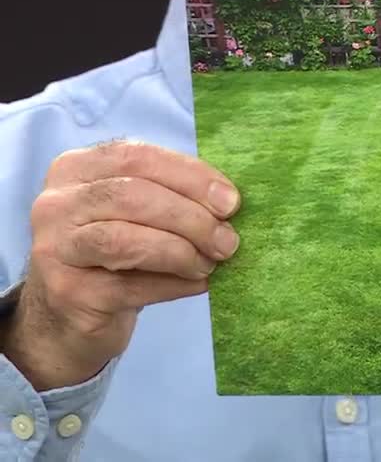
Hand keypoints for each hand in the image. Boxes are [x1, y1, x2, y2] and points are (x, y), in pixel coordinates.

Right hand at [1, 140, 240, 390]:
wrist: (70, 316)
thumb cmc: (115, 254)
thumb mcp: (137, 214)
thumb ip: (172, 196)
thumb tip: (229, 202)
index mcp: (76, 168)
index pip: (137, 157)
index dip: (191, 176)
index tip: (231, 201)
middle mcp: (56, 204)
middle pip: (132, 196)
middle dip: (192, 217)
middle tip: (228, 241)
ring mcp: (56, 250)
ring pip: (125, 240)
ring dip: (182, 252)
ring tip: (211, 263)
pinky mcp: (69, 294)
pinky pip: (131, 286)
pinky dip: (175, 284)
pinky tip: (199, 284)